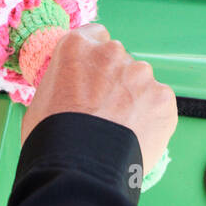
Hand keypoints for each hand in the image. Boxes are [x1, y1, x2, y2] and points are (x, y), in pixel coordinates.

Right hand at [20, 24, 177, 174]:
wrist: (80, 168)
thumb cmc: (52, 136)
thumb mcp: (42, 97)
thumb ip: (64, 83)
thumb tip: (70, 94)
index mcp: (77, 45)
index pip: (94, 37)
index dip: (92, 61)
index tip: (91, 77)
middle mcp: (112, 52)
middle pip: (119, 61)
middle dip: (114, 81)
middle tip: (103, 112)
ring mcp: (141, 74)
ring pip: (140, 83)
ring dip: (134, 100)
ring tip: (119, 131)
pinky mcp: (163, 98)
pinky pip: (159, 105)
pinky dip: (151, 119)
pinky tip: (135, 138)